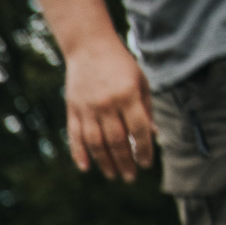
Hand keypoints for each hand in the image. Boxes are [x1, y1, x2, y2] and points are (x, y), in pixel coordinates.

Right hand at [64, 34, 155, 179]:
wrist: (89, 46)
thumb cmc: (120, 64)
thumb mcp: (140, 81)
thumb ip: (146, 108)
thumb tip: (152, 135)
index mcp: (128, 95)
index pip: (139, 130)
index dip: (144, 149)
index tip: (147, 163)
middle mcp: (107, 104)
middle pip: (117, 141)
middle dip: (125, 161)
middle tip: (130, 177)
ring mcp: (87, 108)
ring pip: (96, 143)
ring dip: (104, 162)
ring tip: (112, 175)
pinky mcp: (73, 109)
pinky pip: (75, 136)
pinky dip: (79, 153)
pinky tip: (86, 167)